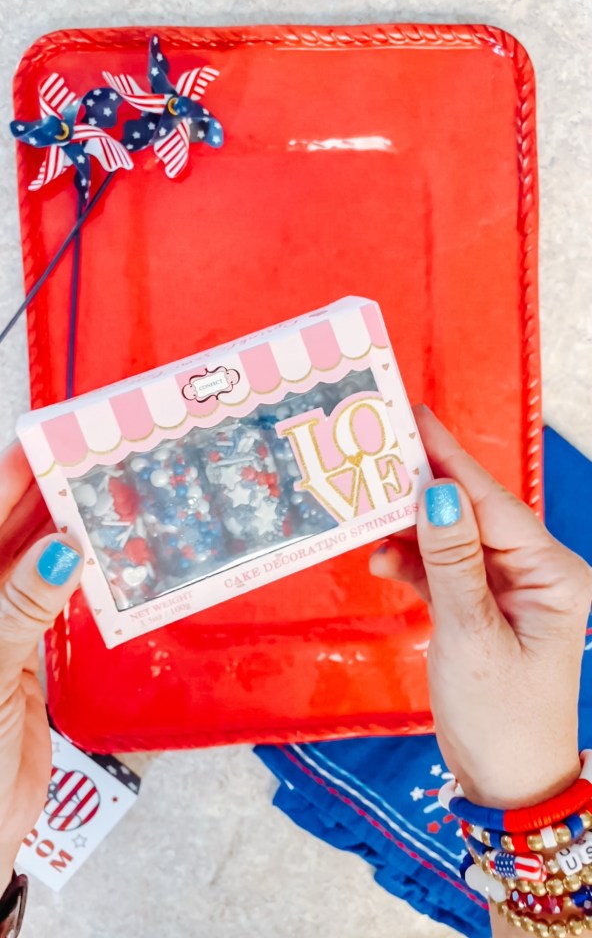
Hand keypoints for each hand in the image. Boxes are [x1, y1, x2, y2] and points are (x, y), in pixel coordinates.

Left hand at [0, 443, 81, 894]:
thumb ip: (19, 608)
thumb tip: (58, 548)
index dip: (15, 473)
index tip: (53, 437)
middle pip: (14, 529)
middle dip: (52, 490)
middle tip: (100, 454)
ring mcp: (5, 622)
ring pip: (40, 559)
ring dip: (74, 528)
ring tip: (113, 491)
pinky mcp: (30, 651)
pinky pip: (60, 599)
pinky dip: (87, 575)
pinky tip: (110, 554)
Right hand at [370, 406, 591, 809]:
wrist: (505, 783)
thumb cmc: (501, 716)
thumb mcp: (472, 637)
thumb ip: (452, 563)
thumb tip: (437, 494)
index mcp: (552, 573)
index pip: (492, 503)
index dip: (450, 459)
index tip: (415, 418)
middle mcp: (533, 571)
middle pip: (470, 513)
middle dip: (421, 488)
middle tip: (374, 454)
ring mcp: (505, 587)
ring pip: (450, 537)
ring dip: (408, 529)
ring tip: (365, 512)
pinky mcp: (478, 605)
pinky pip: (441, 567)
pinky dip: (411, 563)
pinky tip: (383, 562)